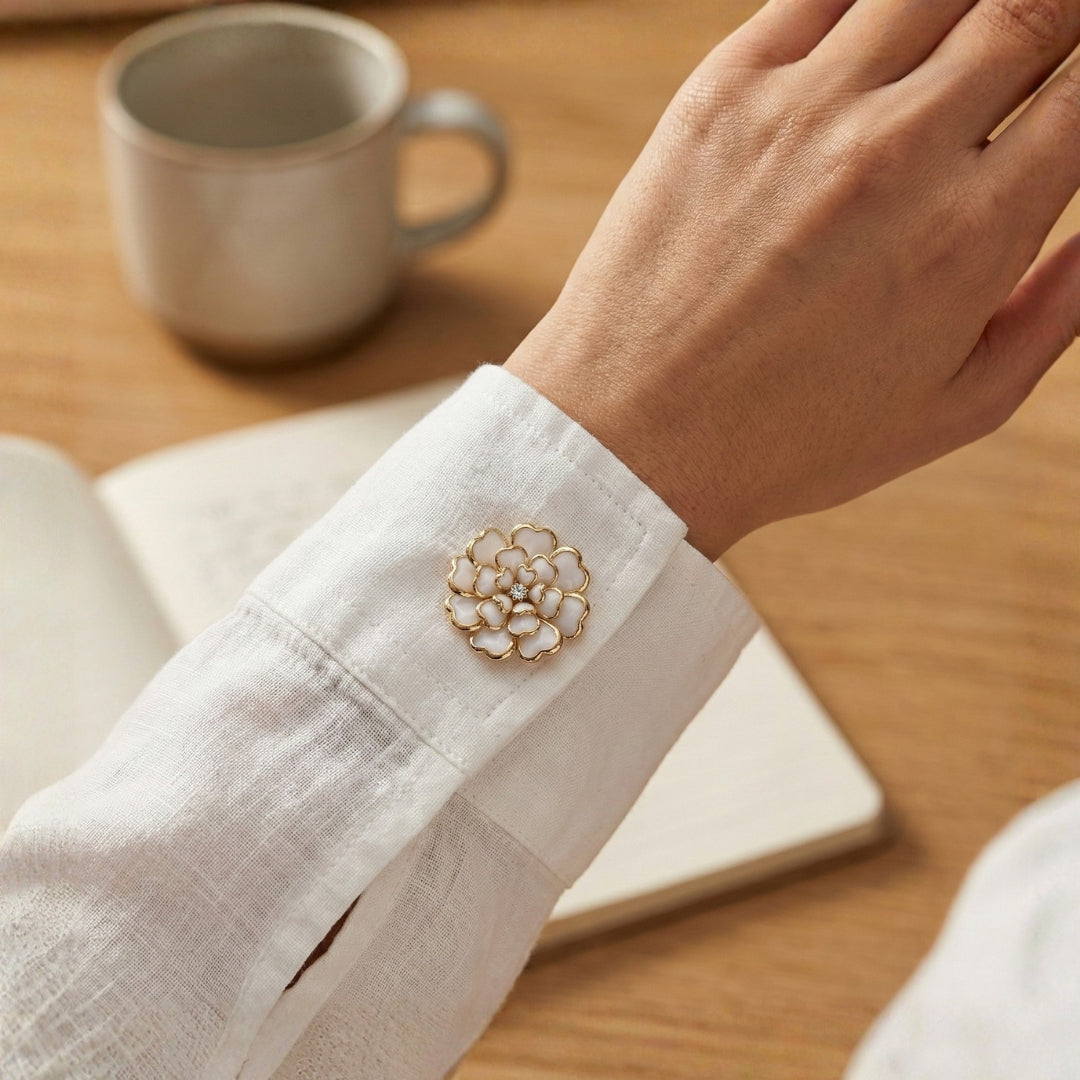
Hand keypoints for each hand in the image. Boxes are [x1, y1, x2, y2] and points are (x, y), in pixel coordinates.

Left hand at [505, 0, 1079, 558]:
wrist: (634, 435)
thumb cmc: (790, 439)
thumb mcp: (955, 408)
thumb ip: (1059, 308)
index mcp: (970, 233)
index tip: (1075, 86)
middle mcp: (897, 151)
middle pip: (1033, 6)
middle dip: (1055, 13)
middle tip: (1041, 34)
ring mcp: (803, 110)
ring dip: (974, 0)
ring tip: (970, 33)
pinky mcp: (721, 93)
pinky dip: (870, 0)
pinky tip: (880, 30)